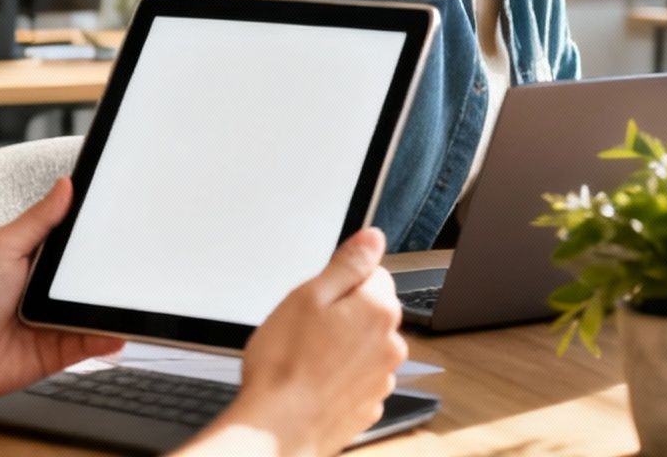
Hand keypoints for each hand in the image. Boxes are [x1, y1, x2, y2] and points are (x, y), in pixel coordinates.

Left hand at [0, 177, 121, 420]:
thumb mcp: (1, 247)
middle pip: (96, 277)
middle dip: (114, 272)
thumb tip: (65, 185)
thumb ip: (39, 219)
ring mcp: (58, 320)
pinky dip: (109, 338)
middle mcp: (51, 290)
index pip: (79, 243)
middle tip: (139, 263)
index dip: (101, 235)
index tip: (125, 222)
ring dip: (115, 307)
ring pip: (99, 310)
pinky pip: (94, 342)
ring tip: (136, 299)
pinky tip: (117, 331)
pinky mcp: (62, 349)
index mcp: (38, 260)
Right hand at [203, 228, 405, 456]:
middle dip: (343, 316)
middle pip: (371, 312)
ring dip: (342, 349)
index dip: (341, 284)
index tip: (319, 300)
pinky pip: (357, 379)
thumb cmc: (285, 366)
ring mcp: (382, 378)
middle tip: (306, 331)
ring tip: (305, 361)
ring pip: (364, 347)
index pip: (374, 275)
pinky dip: (340, 379)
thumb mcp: (308, 296)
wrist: (276, 429)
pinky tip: (313, 384)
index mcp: (379, 310)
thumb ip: (348, 264)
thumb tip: (373, 238)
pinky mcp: (368, 405)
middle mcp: (390, 344)